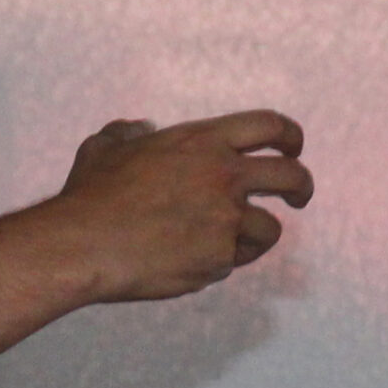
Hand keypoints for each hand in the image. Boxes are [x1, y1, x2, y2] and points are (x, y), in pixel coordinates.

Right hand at [48, 111, 312, 302]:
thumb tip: (141, 128)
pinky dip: (219, 261)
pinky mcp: (219, 260)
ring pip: (269, 230)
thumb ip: (129, 132)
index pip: (269, 125)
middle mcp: (223, 176)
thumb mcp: (106, 145)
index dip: (290, 135)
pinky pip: (233, 261)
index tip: (294, 147)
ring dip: (254, 236)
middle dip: (302, 187)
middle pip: (291, 176)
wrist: (85, 244)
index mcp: (202, 141)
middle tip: (299, 196)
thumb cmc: (90, 194)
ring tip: (229, 241)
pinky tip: (190, 260)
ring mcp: (225, 220)